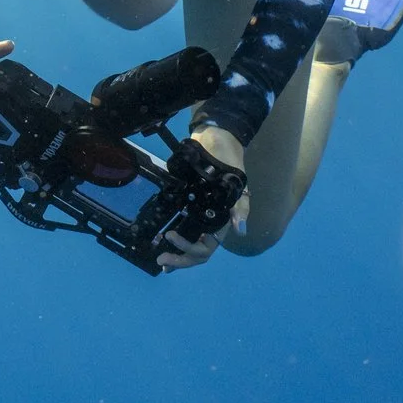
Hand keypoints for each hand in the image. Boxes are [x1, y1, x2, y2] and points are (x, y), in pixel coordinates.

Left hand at [156, 124, 248, 270]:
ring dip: (177, 255)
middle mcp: (211, 224)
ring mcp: (200, 217)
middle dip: (180, 259)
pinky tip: (163, 243)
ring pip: (190, 245)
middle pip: (197, 253)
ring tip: (162, 258)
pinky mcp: (190, 207)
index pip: (207, 248)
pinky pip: (184, 229)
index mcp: (222, 222)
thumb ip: (240, 208)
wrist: (217, 142)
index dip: (190, 252)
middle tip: (162, 260)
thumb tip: (240, 230)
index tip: (171, 238)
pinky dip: (175, 241)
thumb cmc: (229, 163)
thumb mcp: (237, 185)